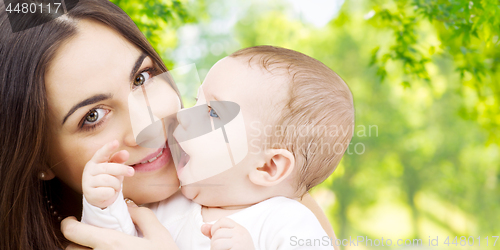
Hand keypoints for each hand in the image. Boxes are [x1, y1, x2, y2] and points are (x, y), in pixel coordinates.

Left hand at [62, 203, 178, 249]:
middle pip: (70, 249)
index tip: (72, 220)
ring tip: (98, 248)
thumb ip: (143, 216)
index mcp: (110, 244)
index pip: (73, 232)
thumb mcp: (160, 235)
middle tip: (89, 236)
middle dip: (76, 242)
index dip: (68, 224)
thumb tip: (128, 207)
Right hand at [82, 140, 133, 208]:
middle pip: (108, 168)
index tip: (116, 142)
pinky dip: (112, 193)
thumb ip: (119, 160)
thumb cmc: (108, 179)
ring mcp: (87, 181)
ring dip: (117, 184)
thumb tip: (125, 153)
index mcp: (95, 161)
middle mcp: (89, 170)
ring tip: (116, 186)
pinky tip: (109, 193)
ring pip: (108, 180)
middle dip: (122, 169)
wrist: (100, 198)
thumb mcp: (115, 169)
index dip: (108, 148)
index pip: (101, 153)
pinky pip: (107, 192)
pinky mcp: (89, 193)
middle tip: (132, 172)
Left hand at [201, 218, 254, 249]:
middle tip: (218, 249)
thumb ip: (216, 233)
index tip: (216, 237)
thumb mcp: (230, 240)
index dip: (215, 228)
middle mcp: (240, 233)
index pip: (223, 220)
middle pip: (218, 233)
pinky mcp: (237, 249)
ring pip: (217, 242)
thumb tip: (202, 227)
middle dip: (214, 242)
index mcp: (239, 229)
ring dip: (214, 249)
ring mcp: (239, 242)